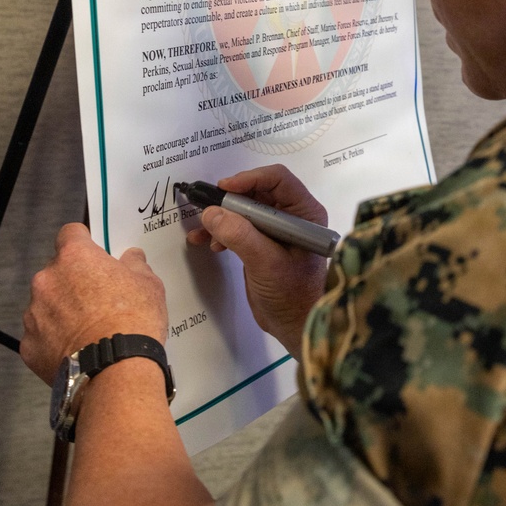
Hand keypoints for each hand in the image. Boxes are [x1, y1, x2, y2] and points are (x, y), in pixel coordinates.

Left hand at [21, 224, 168, 383]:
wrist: (115, 370)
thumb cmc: (133, 321)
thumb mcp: (149, 285)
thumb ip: (136, 265)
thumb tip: (131, 258)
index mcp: (75, 257)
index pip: (70, 234)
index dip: (83, 243)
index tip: (95, 256)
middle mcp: (47, 280)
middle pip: (56, 272)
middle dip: (73, 282)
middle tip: (97, 300)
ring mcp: (33, 314)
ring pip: (46, 305)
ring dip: (61, 312)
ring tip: (87, 331)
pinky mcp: (28, 346)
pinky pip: (40, 336)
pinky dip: (54, 341)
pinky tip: (76, 351)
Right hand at [185, 166, 328, 359]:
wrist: (294, 326)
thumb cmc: (292, 295)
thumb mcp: (266, 263)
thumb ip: (240, 235)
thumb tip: (211, 213)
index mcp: (305, 213)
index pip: (278, 179)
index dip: (249, 179)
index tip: (223, 189)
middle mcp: (292, 216)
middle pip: (256, 192)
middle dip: (230, 200)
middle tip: (206, 209)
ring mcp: (276, 230)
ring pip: (244, 210)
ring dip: (221, 217)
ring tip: (200, 231)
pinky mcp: (262, 244)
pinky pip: (239, 228)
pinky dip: (221, 232)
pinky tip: (208, 244)